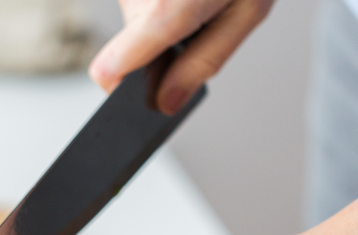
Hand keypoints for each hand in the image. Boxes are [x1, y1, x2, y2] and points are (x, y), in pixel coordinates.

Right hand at [90, 0, 274, 113]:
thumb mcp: (248, 11)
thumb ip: (204, 61)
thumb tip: (166, 102)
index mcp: (179, 1)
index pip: (135, 42)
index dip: (120, 70)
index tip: (109, 82)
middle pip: (137, 34)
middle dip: (166, 34)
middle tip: (202, 10)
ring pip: (138, 11)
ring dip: (165, 7)